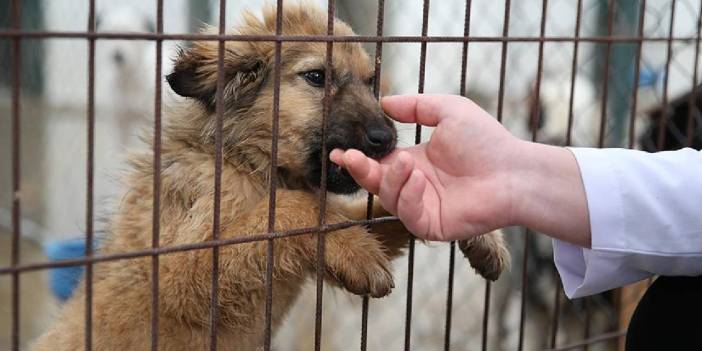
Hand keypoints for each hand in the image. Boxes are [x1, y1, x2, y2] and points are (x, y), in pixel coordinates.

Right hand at [331, 95, 519, 240]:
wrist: (515, 172)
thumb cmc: (488, 141)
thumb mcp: (449, 110)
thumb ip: (416, 105)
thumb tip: (385, 101)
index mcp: (414, 163)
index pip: (377, 162)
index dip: (357, 157)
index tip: (339, 149)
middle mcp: (414, 186)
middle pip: (375, 182)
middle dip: (358, 170)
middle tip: (346, 156)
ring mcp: (422, 206)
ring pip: (389, 197)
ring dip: (391, 180)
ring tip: (407, 163)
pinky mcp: (431, 225)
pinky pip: (408, 214)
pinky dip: (407, 196)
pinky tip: (419, 179)